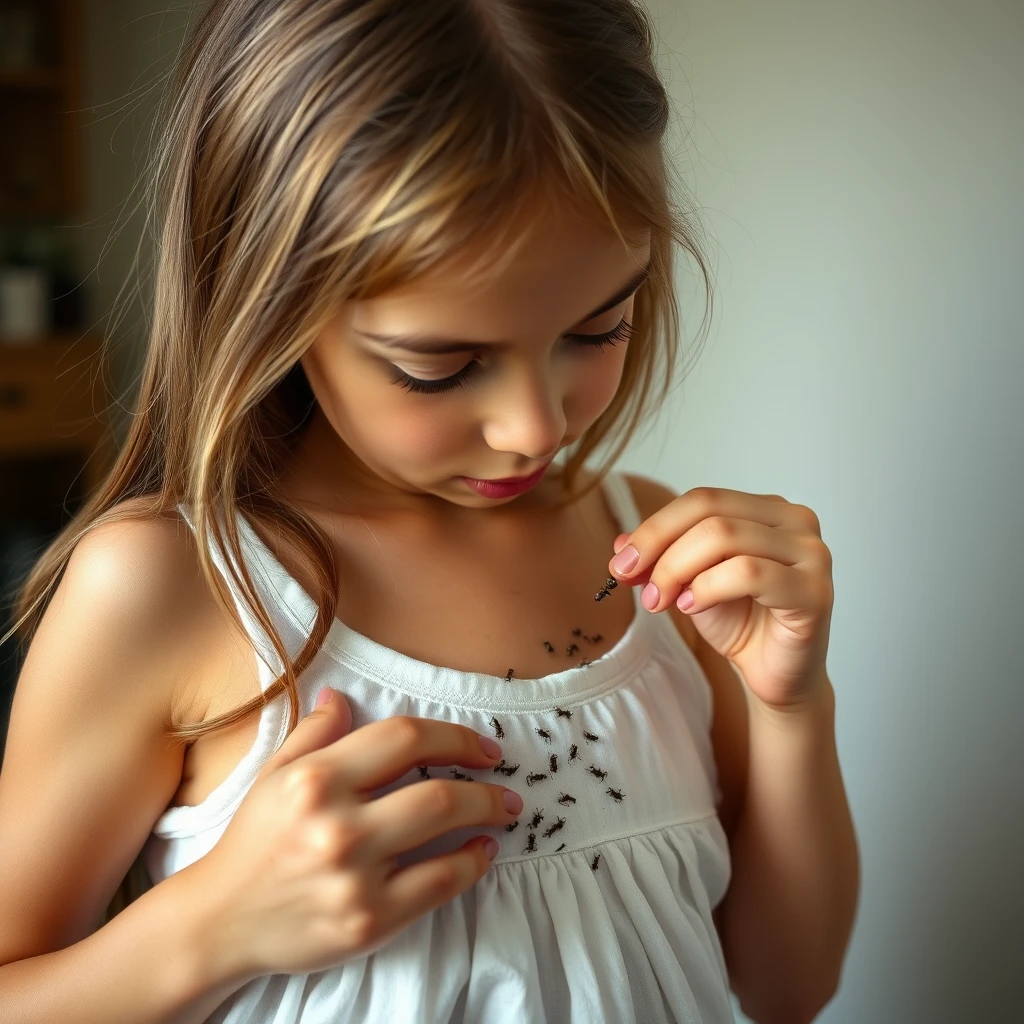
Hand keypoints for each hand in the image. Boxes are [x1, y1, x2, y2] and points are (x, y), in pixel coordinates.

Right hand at [185, 690, 522, 983]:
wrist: (219, 921)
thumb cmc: (253, 842)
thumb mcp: (274, 775)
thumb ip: (315, 732)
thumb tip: (343, 695)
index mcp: (315, 778)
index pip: (405, 737)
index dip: (455, 736)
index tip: (480, 746)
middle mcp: (336, 824)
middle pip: (437, 789)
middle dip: (484, 783)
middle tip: (504, 783)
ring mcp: (353, 876)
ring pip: (444, 832)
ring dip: (486, 817)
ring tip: (503, 813)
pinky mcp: (367, 922)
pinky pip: (439, 886)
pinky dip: (471, 865)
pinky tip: (481, 853)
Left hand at [609, 487, 833, 710]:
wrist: (772, 673)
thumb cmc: (739, 622)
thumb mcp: (688, 581)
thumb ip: (660, 556)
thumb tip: (620, 543)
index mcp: (768, 509)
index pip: (702, 500)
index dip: (654, 528)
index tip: (620, 563)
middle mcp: (796, 521)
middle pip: (710, 512)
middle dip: (660, 547)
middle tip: (634, 581)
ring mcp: (811, 554)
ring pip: (725, 537)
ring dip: (678, 569)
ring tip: (662, 600)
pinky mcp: (814, 591)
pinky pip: (748, 573)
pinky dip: (708, 587)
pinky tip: (692, 606)